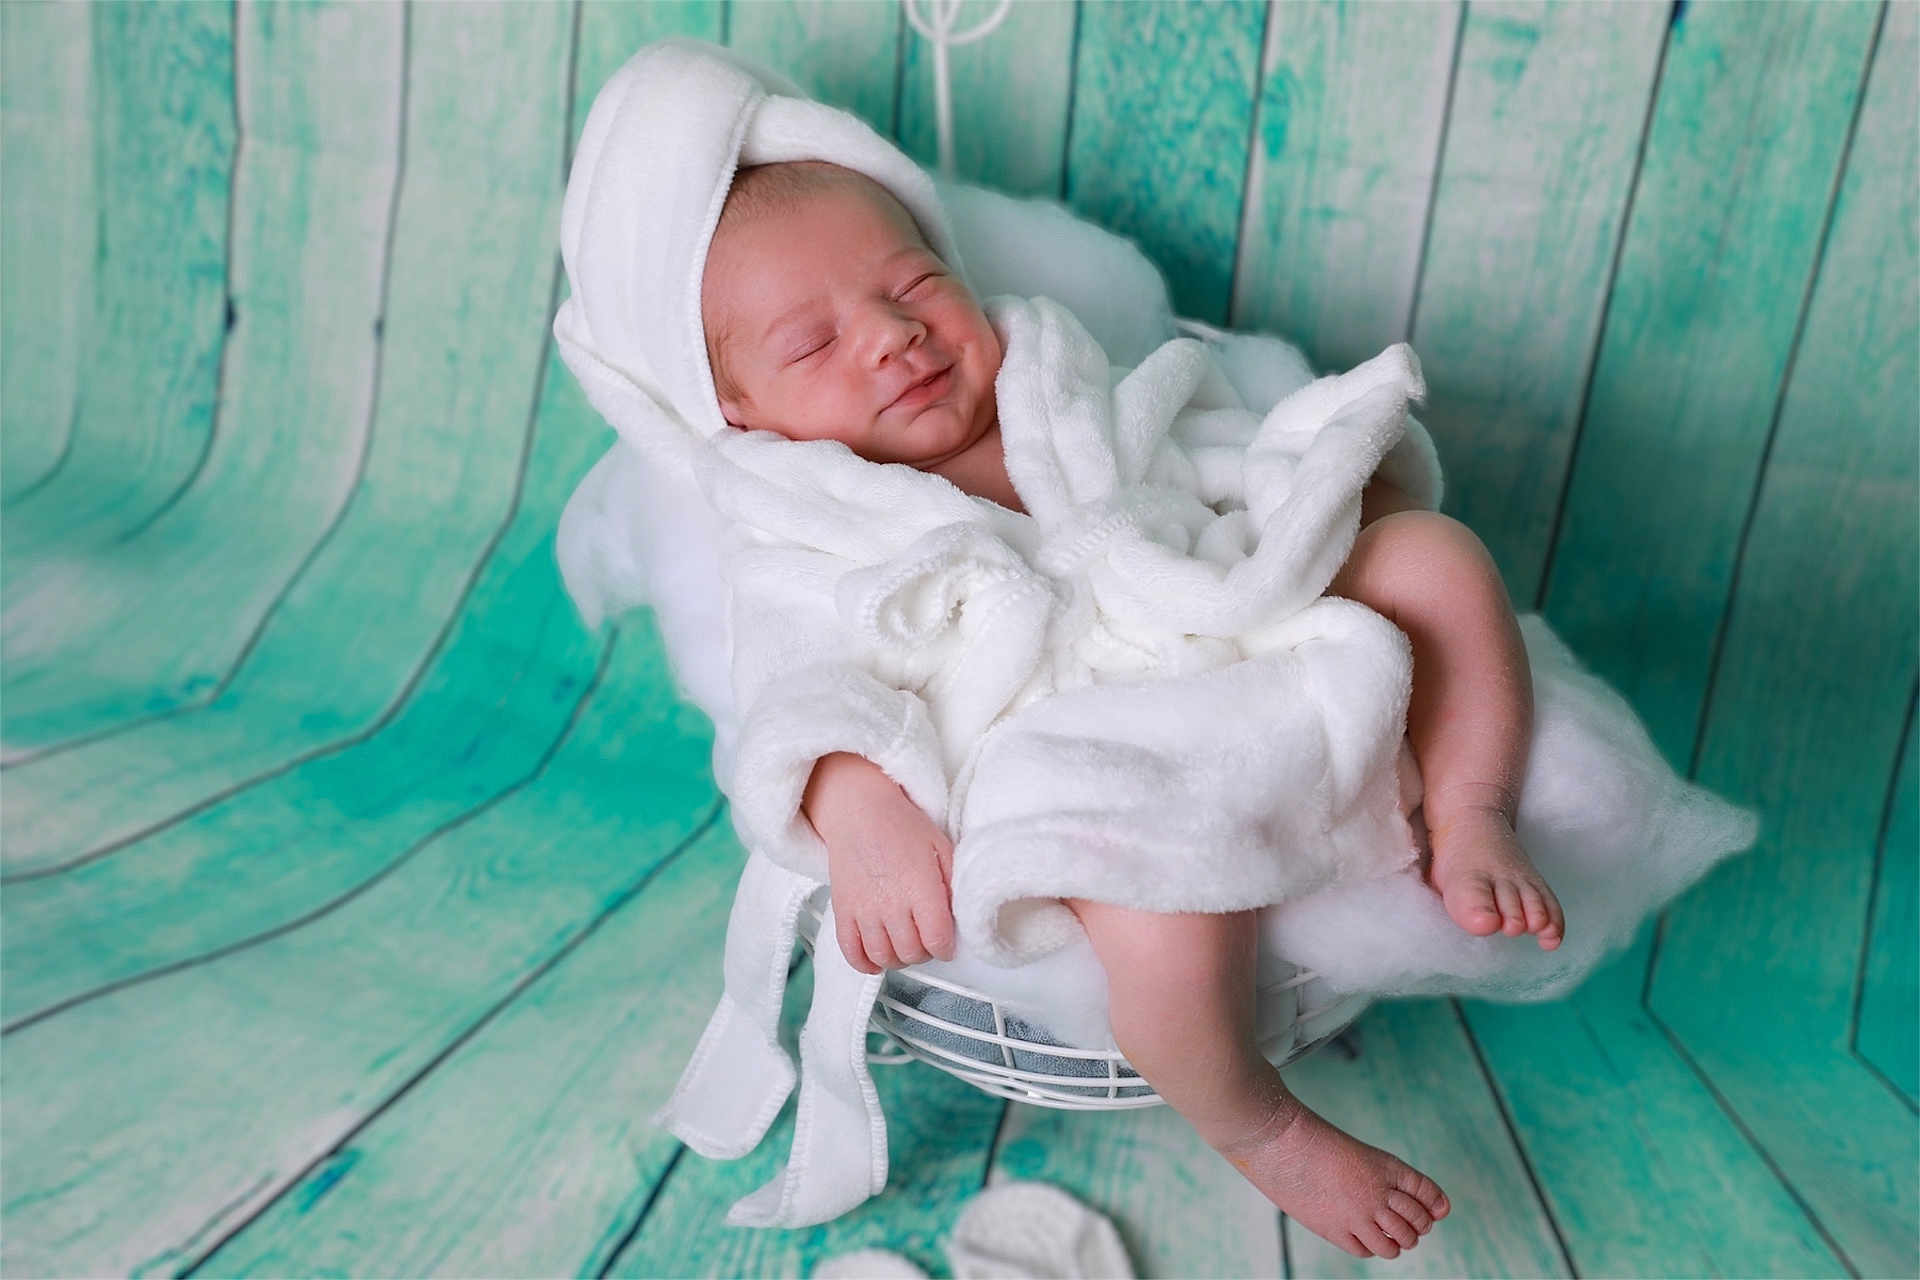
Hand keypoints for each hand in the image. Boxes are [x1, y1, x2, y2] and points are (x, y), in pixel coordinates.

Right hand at [802, 752, 956, 973]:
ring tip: (904, 946)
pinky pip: (852, 952)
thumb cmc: (903, 827)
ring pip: (884, 957)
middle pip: (912, 953)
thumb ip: (953, 885)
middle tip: (926, 939)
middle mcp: (891, 903)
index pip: (937, 940)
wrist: (859, 811)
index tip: (946, 941)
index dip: (946, 947)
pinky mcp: (842, 911)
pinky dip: (866, 964)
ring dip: (898, 958)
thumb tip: (960, 917)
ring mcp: (863, 910)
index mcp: (920, 887)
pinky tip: (877, 959)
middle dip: (924, 952)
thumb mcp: (941, 848)